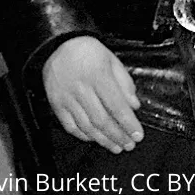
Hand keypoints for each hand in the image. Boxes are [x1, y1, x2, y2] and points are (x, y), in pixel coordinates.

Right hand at [43, 36, 142, 152]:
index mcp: (99, 77)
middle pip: (102, 120)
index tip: (138, 135)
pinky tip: (95, 139)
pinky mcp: (56, 105)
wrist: (58, 46)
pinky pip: (70, 125)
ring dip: (103, 140)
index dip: (128, 124)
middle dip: (117, 136)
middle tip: (129, 146)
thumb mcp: (113, 61)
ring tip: (116, 147)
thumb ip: (125, 83)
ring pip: (86, 126)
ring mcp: (67, 99)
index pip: (117, 106)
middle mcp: (82, 90)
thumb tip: (134, 106)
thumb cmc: (89, 52)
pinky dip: (83, 135)